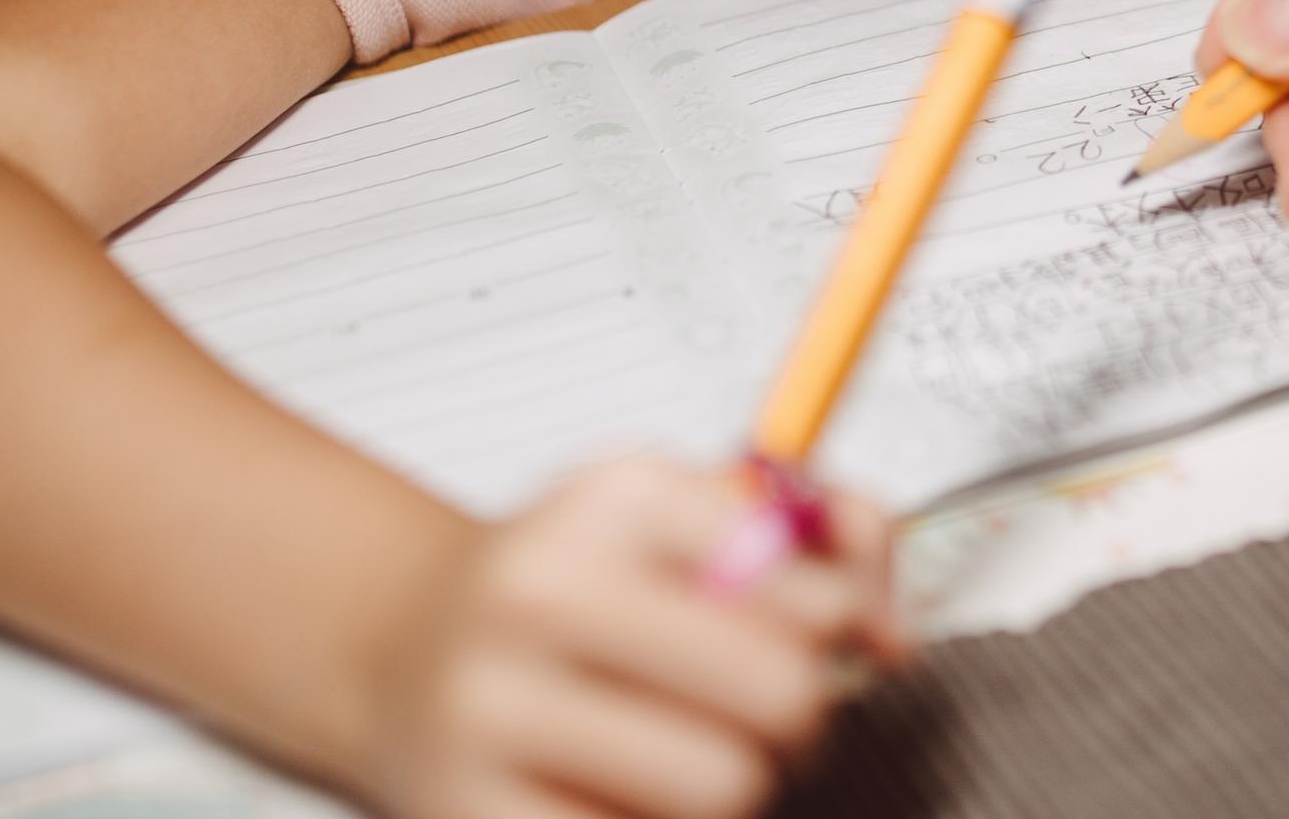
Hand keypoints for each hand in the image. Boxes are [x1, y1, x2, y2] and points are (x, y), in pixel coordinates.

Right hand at [361, 457, 904, 818]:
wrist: (400, 645)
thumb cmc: (573, 586)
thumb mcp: (689, 516)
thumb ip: (823, 538)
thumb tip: (888, 633)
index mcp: (612, 500)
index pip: (810, 587)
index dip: (849, 626)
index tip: (837, 636)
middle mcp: (538, 591)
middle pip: (779, 697)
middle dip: (803, 717)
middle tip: (774, 714)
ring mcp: (489, 710)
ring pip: (721, 789)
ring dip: (734, 784)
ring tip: (691, 753)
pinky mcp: (463, 812)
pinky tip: (619, 793)